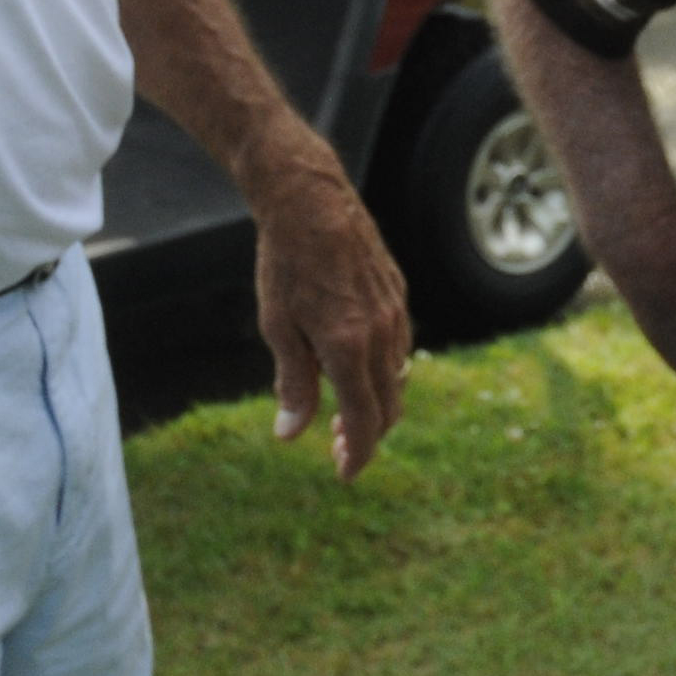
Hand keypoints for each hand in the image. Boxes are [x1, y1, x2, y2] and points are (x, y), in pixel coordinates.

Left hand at [248, 161, 412, 478]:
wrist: (310, 201)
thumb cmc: (285, 264)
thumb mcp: (277, 327)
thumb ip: (292, 384)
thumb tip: (290, 435)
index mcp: (348, 348)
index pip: (364, 421)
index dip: (357, 455)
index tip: (345, 474)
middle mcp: (380, 334)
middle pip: (388, 407)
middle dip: (367, 437)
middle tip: (338, 450)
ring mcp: (394, 313)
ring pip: (396, 377)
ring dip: (376, 403)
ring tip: (341, 411)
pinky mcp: (397, 294)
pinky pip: (399, 346)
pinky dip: (383, 370)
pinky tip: (356, 366)